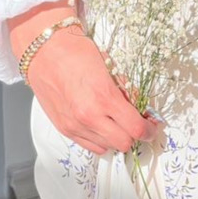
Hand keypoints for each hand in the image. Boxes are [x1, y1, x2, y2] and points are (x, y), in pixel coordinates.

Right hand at [26, 27, 162, 155]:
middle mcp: (89, 117)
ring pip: (108, 147)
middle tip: (137, 123)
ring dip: (116, 137)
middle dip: (135, 135)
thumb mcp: (111, 67)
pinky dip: (100, 139)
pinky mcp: (64, 129)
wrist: (45, 51)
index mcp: (104, 98)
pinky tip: (101, 125)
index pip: (136, 128)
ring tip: (116, 122)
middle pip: (124, 143)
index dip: (149, 130)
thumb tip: (141, 109)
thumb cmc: (77, 53)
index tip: (153, 126)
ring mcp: (75, 126)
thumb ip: (126, 92)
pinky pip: (90, 146)